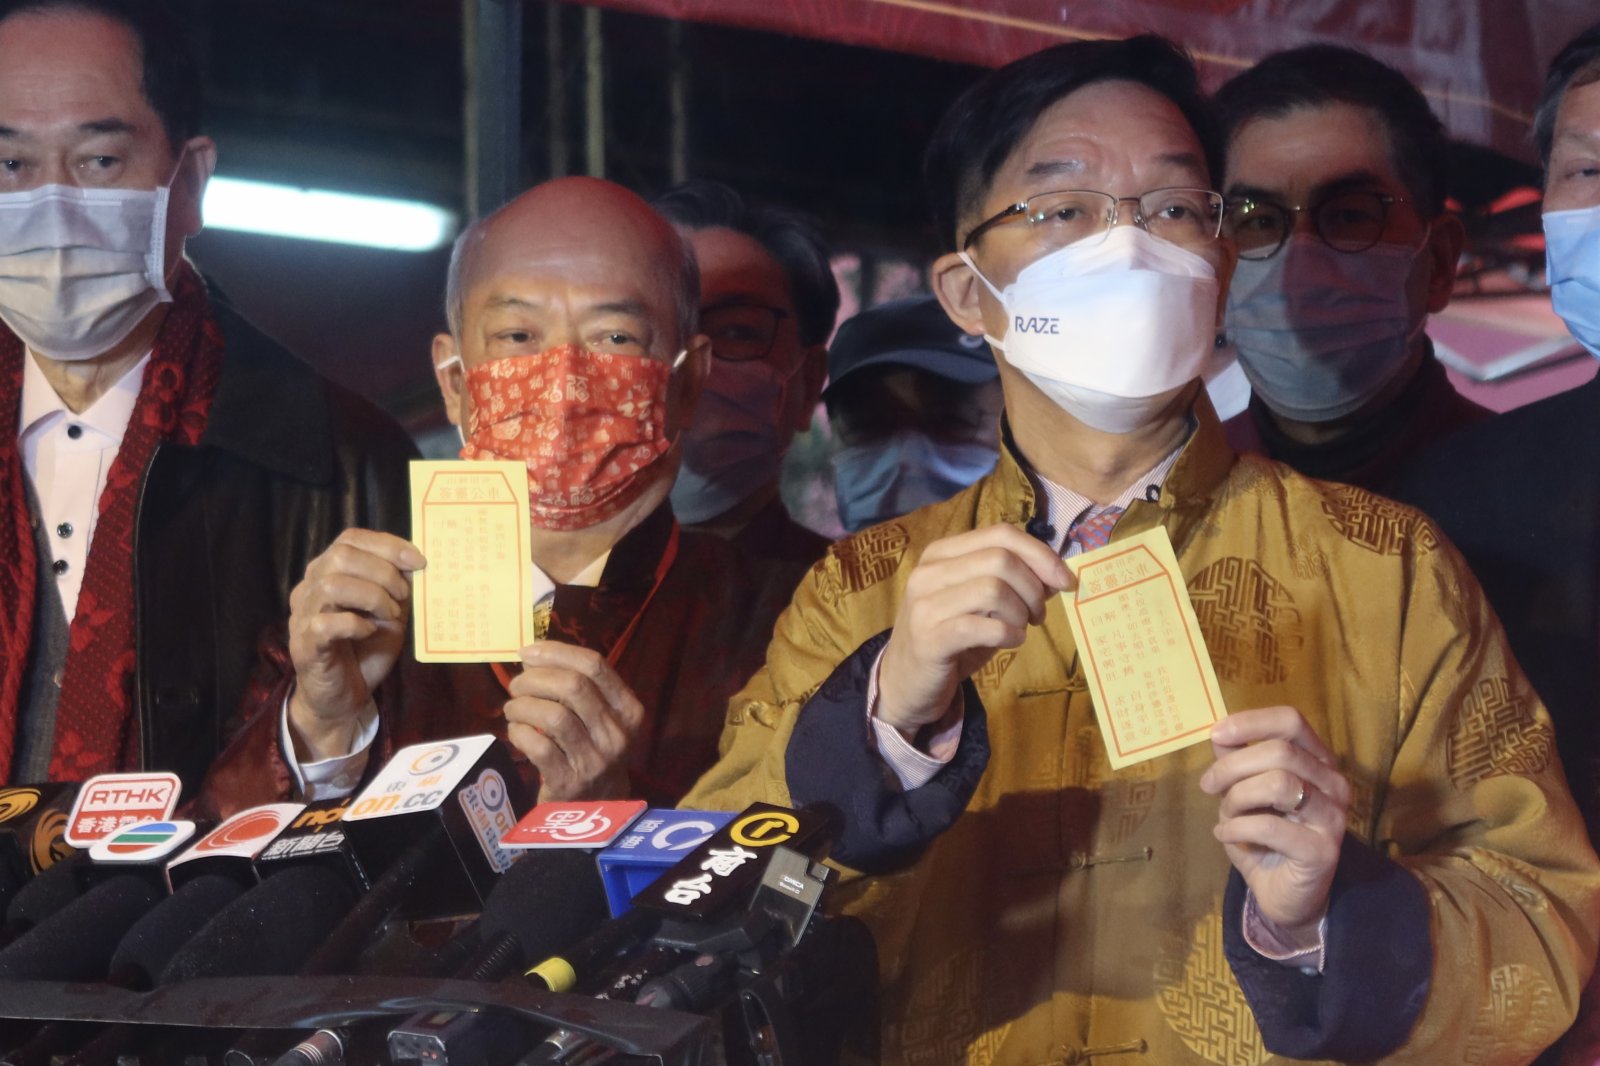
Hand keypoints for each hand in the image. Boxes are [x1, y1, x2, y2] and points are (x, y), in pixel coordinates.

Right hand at [287, 529, 422, 759]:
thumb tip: (416, 563)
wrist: (343, 697)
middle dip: (382, 571)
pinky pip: (325, 624)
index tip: (418, 561)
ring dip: (372, 596)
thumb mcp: (390, 613)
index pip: (350, 539)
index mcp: (329, 572)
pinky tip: (369, 632)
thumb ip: (398, 588)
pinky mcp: (305, 644)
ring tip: (389, 615)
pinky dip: (355, 624)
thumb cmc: (366, 649)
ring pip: (332, 585)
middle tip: (403, 596)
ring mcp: (303, 615)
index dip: (387, 545)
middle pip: (341, 556)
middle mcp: (310, 588)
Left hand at [503, 641, 644, 801]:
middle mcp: (618, 735)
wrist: (599, 809)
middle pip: (573, 686)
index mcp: (629, 710)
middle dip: (535, 678)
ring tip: (513, 709)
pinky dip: (519, 733)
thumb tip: (533, 654)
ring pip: (554, 716)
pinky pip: (539, 748)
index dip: (556, 652)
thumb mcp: (599, 718)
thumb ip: (577, 687)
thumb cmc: (592, 751)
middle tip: (516, 685)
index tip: (528, 652)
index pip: (595, 665)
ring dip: (523, 706)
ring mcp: (596, 762)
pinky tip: (516, 732)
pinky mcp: (570, 784)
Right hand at [877, 523, 1070, 734]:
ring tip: (1022, 628)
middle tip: (1038, 614)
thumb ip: (1010, 582)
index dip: (1040, 554)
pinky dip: (1009, 633)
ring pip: (993, 588)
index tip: (1064, 580)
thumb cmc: (949, 638)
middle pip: (1000, 559)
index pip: (1000, 534)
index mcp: (942, 553)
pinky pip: (983, 626)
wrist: (905, 682)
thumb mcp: (979, 603)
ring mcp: (925, 604)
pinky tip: (1011, 641)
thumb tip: (1055, 574)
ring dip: (1021, 611)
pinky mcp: (929, 639)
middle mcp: (929, 572)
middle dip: (1033, 587)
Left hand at [1200, 706, 1350, 937]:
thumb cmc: (1265, 838)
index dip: (1251, 722)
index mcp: (1317, 761)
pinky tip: (1226, 835)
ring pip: (1279, 783)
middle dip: (1232, 766)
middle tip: (1208, 785)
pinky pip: (1270, 826)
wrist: (1286, 895)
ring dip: (1237, 798)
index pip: (1291, 722)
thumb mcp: (1244, 792)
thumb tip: (1219, 733)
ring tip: (1226, 815)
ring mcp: (1333, 817)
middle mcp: (1333, 784)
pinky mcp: (1323, 850)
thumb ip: (1235, 762)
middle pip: (1280, 751)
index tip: (1216, 734)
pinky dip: (1237, 828)